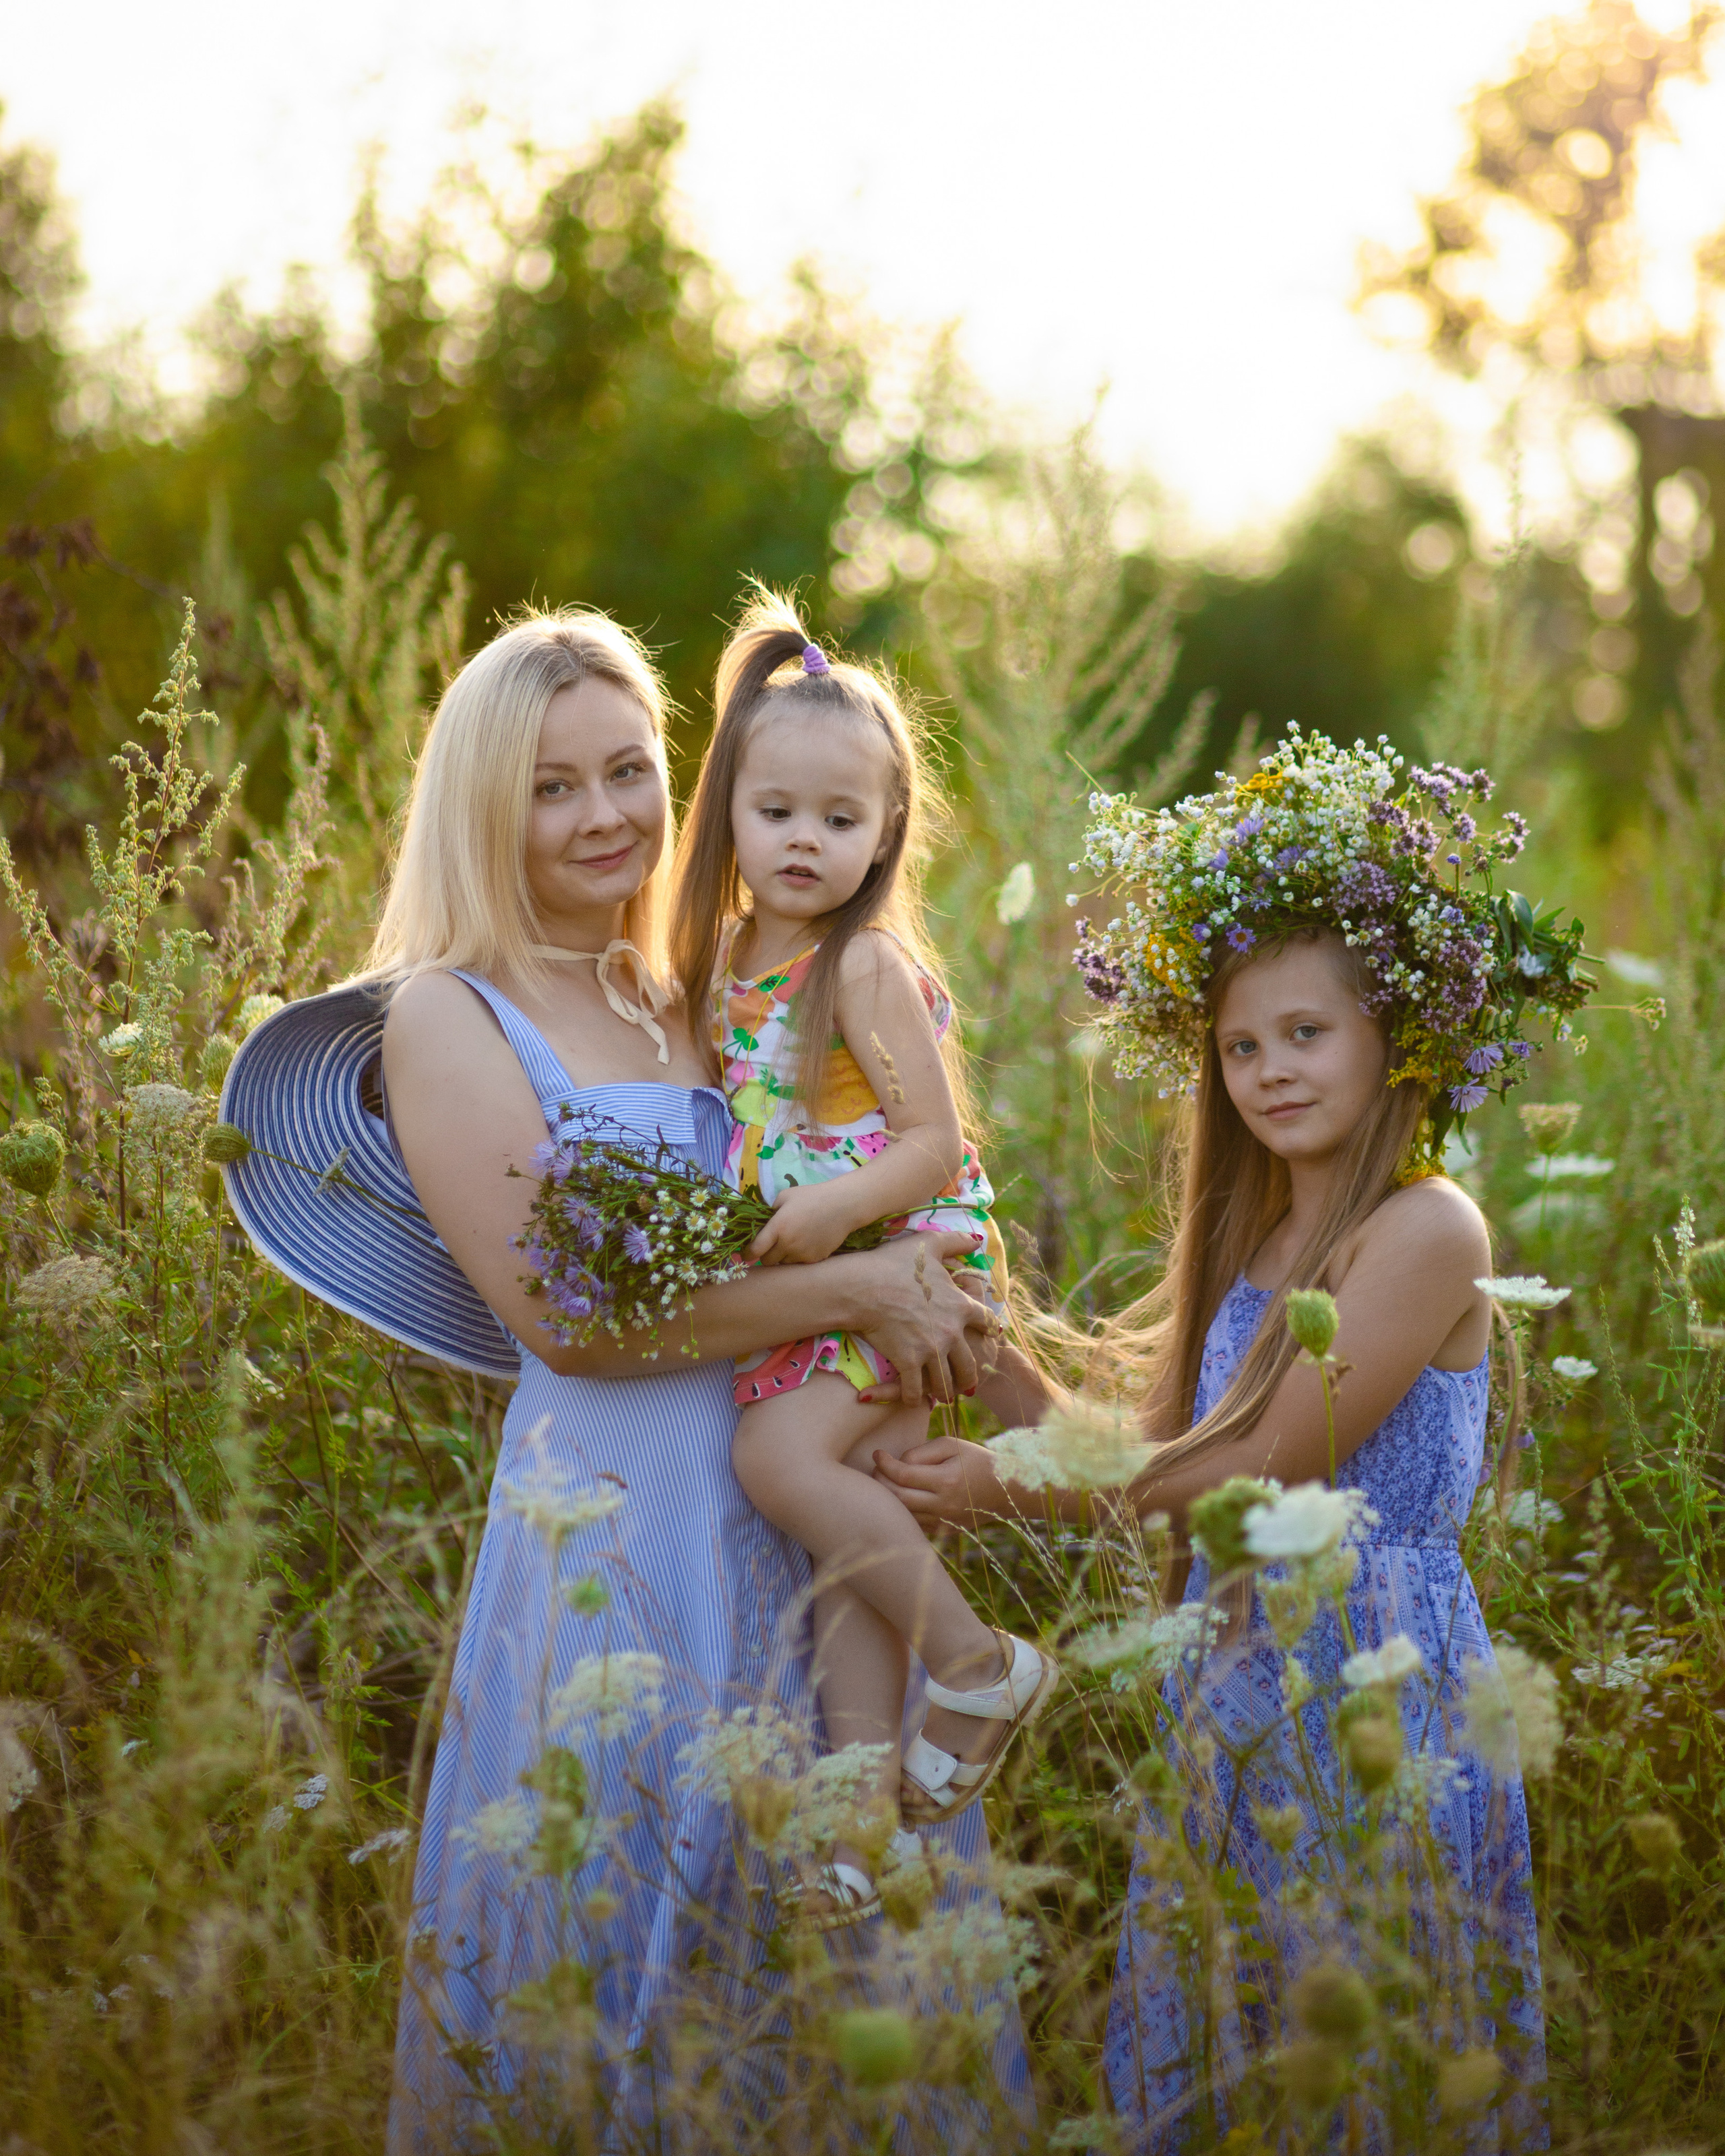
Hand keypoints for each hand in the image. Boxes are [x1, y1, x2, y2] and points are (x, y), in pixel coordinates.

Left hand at [750, 1183, 849, 1266]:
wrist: (843, 1205)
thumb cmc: (812, 1196)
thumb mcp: (785, 1196)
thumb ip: (770, 1211)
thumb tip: (762, 1223)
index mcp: (778, 1228)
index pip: (755, 1250)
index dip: (747, 1254)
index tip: (746, 1254)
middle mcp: (788, 1244)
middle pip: (768, 1261)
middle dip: (766, 1255)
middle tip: (771, 1246)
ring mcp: (802, 1254)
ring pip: (784, 1264)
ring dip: (783, 1257)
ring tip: (792, 1243)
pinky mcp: (815, 1259)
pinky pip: (800, 1264)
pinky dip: (799, 1257)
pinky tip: (806, 1243)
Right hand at [839, 1232, 991, 1407]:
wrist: (863, 1286)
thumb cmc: (893, 1263)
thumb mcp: (929, 1244)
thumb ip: (956, 1241)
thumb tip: (978, 1239)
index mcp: (960, 1305)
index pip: (987, 1323)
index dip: (990, 1333)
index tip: (992, 1341)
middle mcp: (951, 1331)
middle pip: (969, 1363)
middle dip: (969, 1377)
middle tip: (967, 1385)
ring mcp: (931, 1349)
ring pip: (945, 1381)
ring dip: (944, 1392)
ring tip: (942, 1397)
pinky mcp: (909, 1362)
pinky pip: (916, 1390)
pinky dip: (915, 1398)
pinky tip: (913, 1400)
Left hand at [871, 1434, 1010, 1529]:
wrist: (1006, 1490)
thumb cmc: (976, 1460)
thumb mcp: (952, 1445)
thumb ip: (922, 1452)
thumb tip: (897, 1464)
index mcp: (946, 1481)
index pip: (903, 1475)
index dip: (884, 1464)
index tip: (877, 1453)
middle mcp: (943, 1505)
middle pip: (897, 1498)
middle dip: (880, 1481)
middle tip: (876, 1468)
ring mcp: (943, 1522)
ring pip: (904, 1514)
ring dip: (888, 1498)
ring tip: (884, 1482)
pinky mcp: (944, 1532)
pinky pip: (914, 1524)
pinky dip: (903, 1511)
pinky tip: (901, 1497)